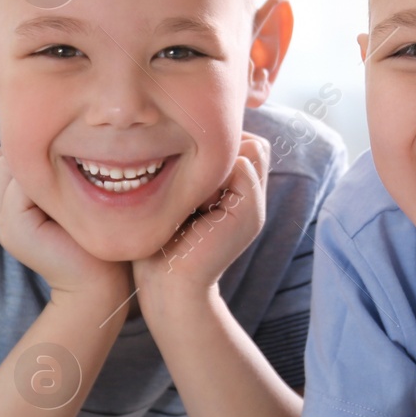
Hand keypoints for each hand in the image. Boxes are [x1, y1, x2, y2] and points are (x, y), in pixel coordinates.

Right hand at [0, 148, 128, 301]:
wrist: (102, 279)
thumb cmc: (90, 231)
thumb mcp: (61, 195)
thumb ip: (42, 171)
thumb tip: (38, 134)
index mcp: (5, 202)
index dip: (27, 156)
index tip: (62, 177)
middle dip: (32, 160)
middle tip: (68, 187)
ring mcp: (2, 222)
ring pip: (5, 164)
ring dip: (39, 168)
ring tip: (68, 196)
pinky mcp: (13, 228)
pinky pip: (19, 183)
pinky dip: (45, 183)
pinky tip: (68, 203)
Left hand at [133, 132, 269, 305]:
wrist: (167, 286)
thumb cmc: (160, 244)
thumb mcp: (177, 197)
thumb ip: (191, 170)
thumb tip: (184, 129)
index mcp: (237, 193)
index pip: (241, 141)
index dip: (214, 145)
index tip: (182, 170)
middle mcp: (253, 198)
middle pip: (251, 141)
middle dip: (219, 150)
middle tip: (188, 181)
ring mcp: (255, 206)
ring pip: (249, 148)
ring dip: (216, 161)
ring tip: (193, 194)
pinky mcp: (251, 212)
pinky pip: (243, 164)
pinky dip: (214, 174)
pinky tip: (196, 203)